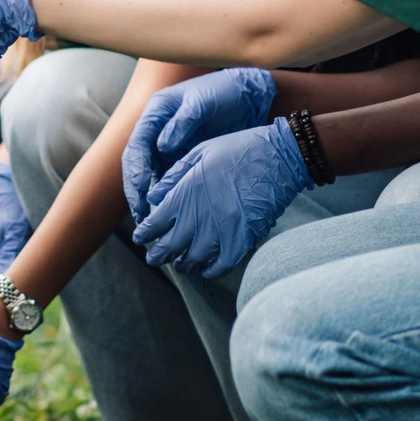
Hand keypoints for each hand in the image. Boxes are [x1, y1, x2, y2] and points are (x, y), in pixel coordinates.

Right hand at [0, 162, 29, 298]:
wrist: (0, 179)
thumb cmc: (11, 205)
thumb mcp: (16, 229)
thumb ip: (8, 256)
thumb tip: (4, 282)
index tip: (8, 300)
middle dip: (0, 285)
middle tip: (24, 284)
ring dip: (3, 269)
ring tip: (25, 262)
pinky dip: (2, 257)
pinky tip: (17, 248)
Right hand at [121, 68, 276, 221]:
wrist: (248, 96)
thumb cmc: (223, 92)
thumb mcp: (203, 102)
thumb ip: (183, 121)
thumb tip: (163, 147)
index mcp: (155, 114)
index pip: (137, 145)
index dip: (136, 169)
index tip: (142, 189)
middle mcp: (157, 133)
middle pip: (138, 165)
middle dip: (137, 191)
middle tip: (140, 215)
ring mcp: (168, 148)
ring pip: (151, 177)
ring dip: (148, 199)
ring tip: (150, 222)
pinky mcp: (183, 159)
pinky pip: (170, 181)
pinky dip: (168, 198)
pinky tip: (172, 215)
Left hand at [132, 119, 310, 279]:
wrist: (280, 156)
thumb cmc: (238, 149)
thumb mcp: (199, 152)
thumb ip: (173, 177)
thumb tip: (153, 198)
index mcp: (186, 192)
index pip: (156, 223)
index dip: (144, 234)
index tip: (139, 239)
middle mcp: (200, 215)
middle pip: (170, 246)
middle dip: (158, 255)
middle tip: (153, 259)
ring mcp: (223, 229)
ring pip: (194, 259)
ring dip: (182, 264)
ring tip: (179, 264)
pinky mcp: (244, 239)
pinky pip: (222, 265)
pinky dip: (211, 271)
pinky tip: (206, 269)